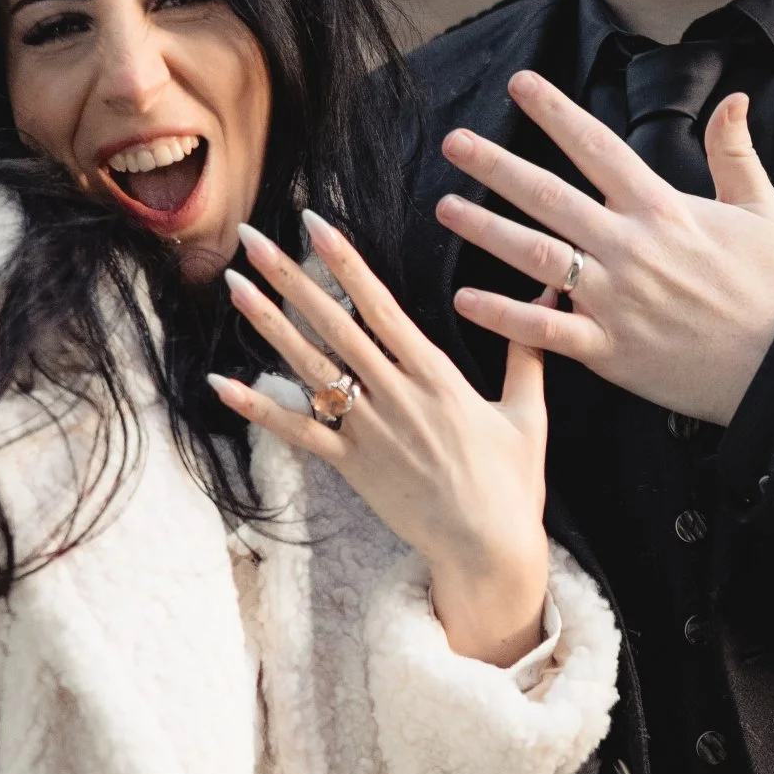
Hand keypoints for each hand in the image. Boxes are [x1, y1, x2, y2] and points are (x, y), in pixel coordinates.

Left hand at [212, 210, 550, 668]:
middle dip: (290, 277)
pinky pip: (296, 433)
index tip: (314, 223)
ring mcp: (368, 432)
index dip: (344, 261)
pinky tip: (221, 383)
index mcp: (436, 376)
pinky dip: (258, 408)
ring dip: (269, 325)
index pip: (380, 305)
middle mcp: (395, 396)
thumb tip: (553, 294)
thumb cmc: (512, 485)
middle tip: (252, 237)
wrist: (487, 551)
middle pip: (332, 325)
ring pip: (308, 369)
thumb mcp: (528, 413)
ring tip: (234, 285)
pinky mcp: (352, 468)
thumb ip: (527, 351)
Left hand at [437, 71, 773, 426]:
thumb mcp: (764, 212)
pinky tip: (465, 297)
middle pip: (549, 196)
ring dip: (485, 230)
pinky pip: (543, 329)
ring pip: (535, 255)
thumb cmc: (770, 290)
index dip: (555, 113)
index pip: (597, 148)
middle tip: (453, 143)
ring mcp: (613, 299)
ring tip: (445, 208)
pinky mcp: (606, 348)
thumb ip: (735, 154)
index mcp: (662, 209)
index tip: (519, 84)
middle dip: (496, 166)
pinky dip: (503, 314)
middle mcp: (629, 248)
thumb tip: (735, 98)